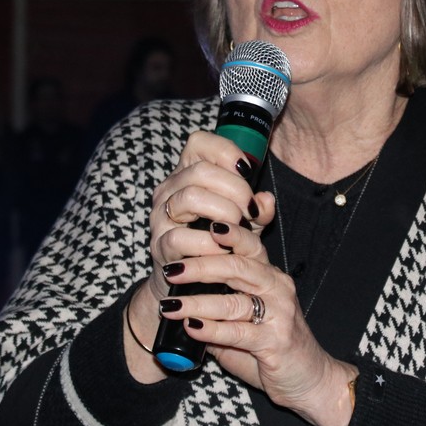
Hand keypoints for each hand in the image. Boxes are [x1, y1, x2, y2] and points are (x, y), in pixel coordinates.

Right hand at [142, 130, 273, 305]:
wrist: (191, 283)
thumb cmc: (220, 243)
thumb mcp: (245, 222)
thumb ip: (259, 209)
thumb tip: (266, 200)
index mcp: (188, 173)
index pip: (199, 142)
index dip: (226, 151)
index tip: (248, 172)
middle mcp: (169, 189)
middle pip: (201, 170)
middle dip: (235, 189)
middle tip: (251, 211)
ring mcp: (160, 216)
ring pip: (190, 196)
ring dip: (223, 212)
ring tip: (237, 229)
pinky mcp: (159, 245)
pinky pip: (181, 237)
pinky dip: (209, 244)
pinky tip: (223, 251)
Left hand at [158, 247, 358, 425]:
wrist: (311, 380)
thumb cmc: (274, 348)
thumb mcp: (245, 321)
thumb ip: (217, 309)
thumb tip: (178, 303)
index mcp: (270, 277)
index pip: (249, 246)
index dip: (228, 233)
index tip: (200, 226)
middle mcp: (277, 289)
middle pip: (237, 267)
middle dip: (200, 266)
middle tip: (171, 269)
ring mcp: (279, 315)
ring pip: (234, 300)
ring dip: (197, 302)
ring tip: (169, 305)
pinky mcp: (276, 342)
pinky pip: (238, 332)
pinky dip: (211, 329)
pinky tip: (191, 328)